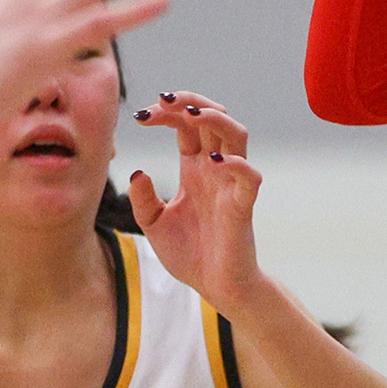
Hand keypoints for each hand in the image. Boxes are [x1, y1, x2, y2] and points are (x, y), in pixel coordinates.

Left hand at [125, 91, 262, 314]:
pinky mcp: (242, 206)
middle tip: (163, 100)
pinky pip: (249, 176)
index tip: (140, 115)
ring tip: (191, 114)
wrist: (215, 287)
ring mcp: (230, 184)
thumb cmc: (190, 254)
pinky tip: (214, 161)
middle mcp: (214, 169)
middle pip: (212, 117)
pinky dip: (236, 164)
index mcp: (194, 168)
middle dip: (190, 102)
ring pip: (236, 134)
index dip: (166, 113)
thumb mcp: (153, 225)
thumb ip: (143, 200)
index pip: (185, 125)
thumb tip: (137, 173)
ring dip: (216, 117)